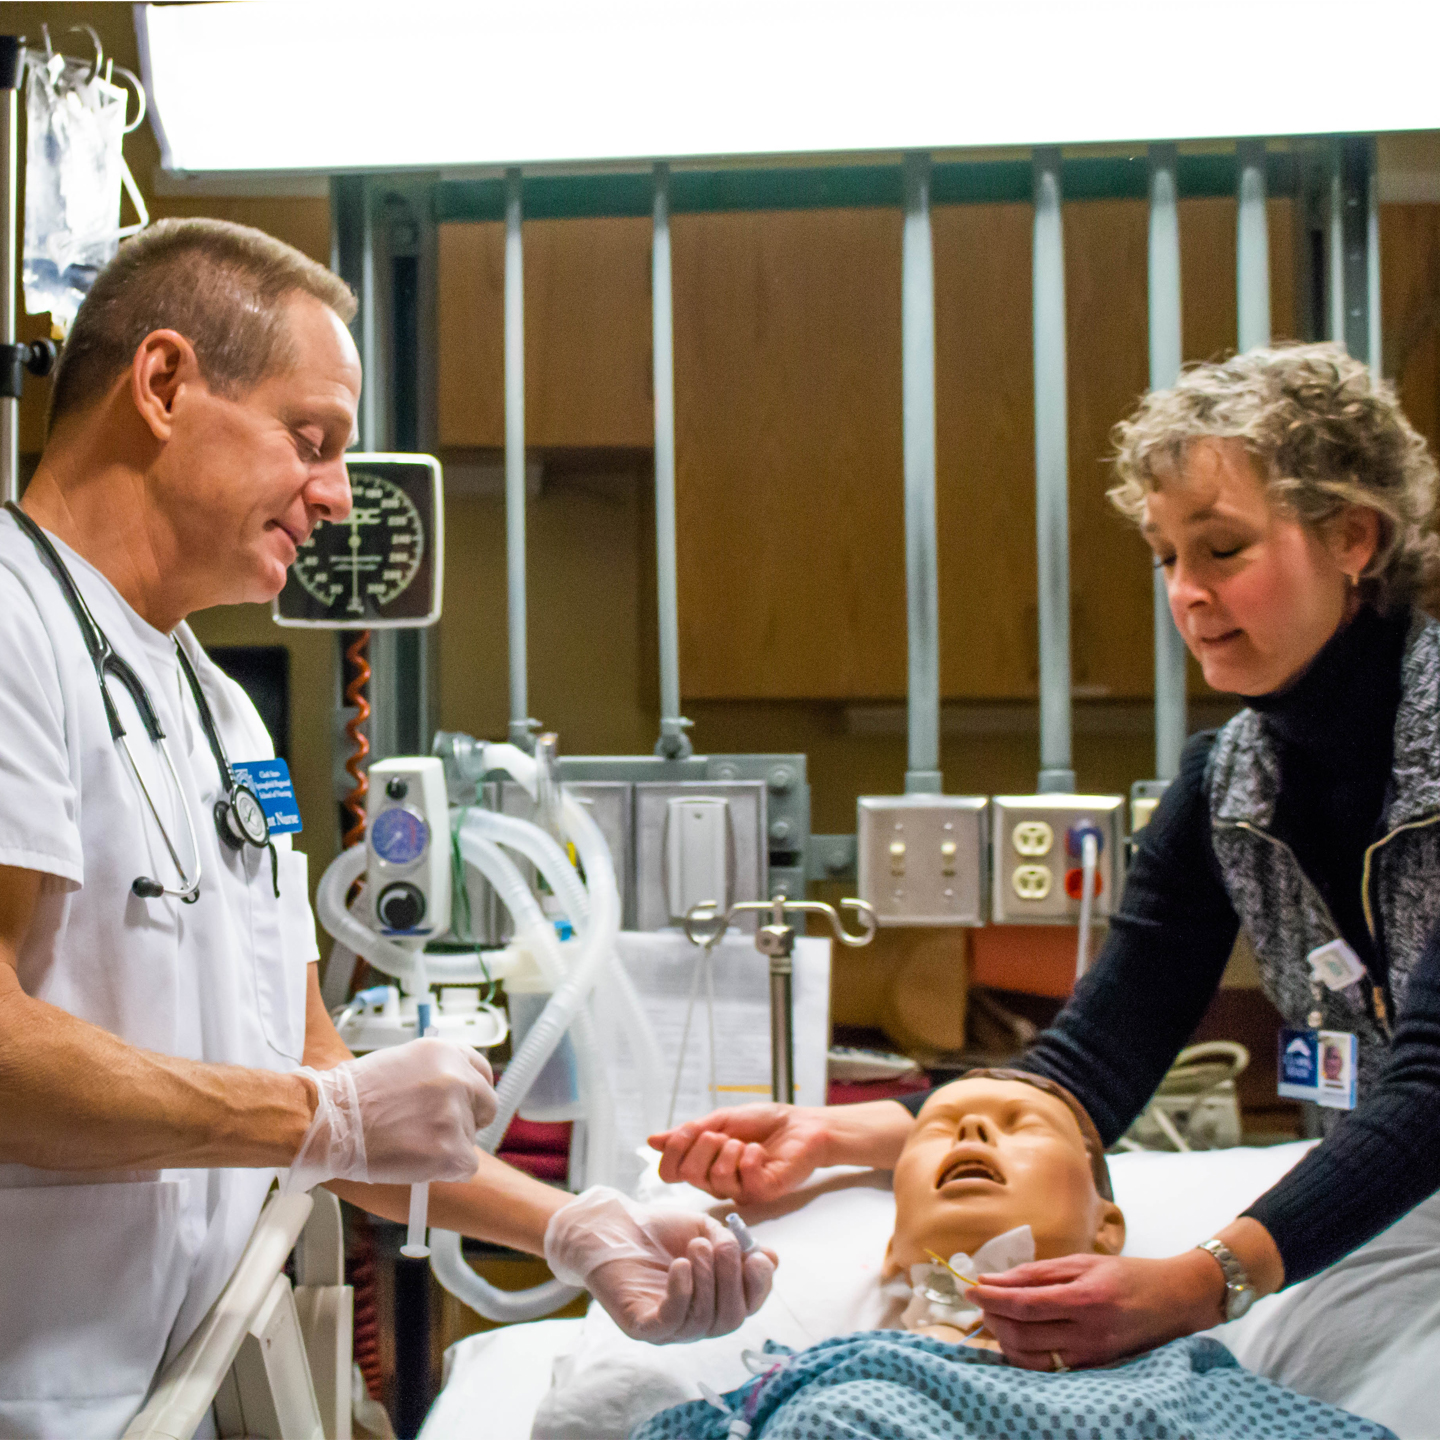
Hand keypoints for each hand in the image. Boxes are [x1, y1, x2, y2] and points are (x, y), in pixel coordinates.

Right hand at [284, 1038, 495, 1192]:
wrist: (327, 1121)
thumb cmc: (352, 1097)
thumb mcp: (401, 1062)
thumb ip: (435, 1073)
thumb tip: (455, 1090)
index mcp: (446, 1053)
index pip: (482, 1071)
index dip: (473, 1092)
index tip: (466, 1103)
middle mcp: (457, 1078)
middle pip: (486, 1105)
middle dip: (467, 1120)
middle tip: (434, 1131)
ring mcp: (455, 1114)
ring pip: (470, 1139)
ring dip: (447, 1145)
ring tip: (409, 1142)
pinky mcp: (450, 1150)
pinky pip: (466, 1167)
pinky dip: (445, 1171)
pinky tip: (416, 1162)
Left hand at [545, 1186, 776, 1342]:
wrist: (613, 1227)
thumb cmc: (660, 1230)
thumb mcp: (705, 1230)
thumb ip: (734, 1244)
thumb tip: (770, 1260)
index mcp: (716, 1299)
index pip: (749, 1305)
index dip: (759, 1285)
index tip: (757, 1255)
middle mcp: (697, 1320)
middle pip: (730, 1320)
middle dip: (732, 1281)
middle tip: (723, 1245)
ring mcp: (670, 1328)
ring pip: (703, 1322)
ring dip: (706, 1280)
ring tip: (695, 1246)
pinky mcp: (642, 1326)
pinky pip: (670, 1322)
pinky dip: (681, 1293)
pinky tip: (680, 1265)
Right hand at [649, 1104, 830, 1201]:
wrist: (801, 1125)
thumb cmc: (763, 1123)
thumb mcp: (721, 1120)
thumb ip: (689, 1132)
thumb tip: (652, 1140)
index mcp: (704, 1166)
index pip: (670, 1173)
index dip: (673, 1151)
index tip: (688, 1131)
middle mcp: (717, 1183)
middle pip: (689, 1174)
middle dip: (704, 1144)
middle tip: (724, 1135)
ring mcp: (739, 1190)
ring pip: (716, 1177)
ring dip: (730, 1149)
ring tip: (745, 1142)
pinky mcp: (762, 1192)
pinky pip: (744, 1177)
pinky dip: (750, 1155)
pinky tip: (760, 1151)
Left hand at [970, 1251, 1224, 1369]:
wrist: (1175, 1300)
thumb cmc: (1127, 1274)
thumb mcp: (1082, 1261)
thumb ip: (1036, 1272)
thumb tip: (992, 1279)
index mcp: (1085, 1298)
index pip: (1024, 1304)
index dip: (991, 1298)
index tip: (970, 1288)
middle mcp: (1088, 1333)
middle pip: (1022, 1333)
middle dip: (993, 1317)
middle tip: (982, 1300)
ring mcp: (1091, 1356)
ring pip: (1030, 1357)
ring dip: (1003, 1338)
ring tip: (996, 1316)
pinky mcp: (1094, 1369)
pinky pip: (1047, 1368)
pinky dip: (1023, 1354)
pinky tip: (1016, 1335)